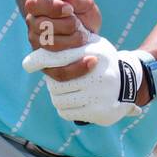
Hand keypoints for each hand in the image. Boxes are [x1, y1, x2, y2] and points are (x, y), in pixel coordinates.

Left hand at [21, 30, 146, 126]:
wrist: (129, 84)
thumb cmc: (103, 62)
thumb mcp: (93, 45)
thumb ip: (71, 44)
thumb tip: (40, 48)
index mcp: (94, 54)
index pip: (61, 58)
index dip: (41, 60)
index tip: (27, 64)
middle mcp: (96, 74)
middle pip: (56, 82)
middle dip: (53, 82)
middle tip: (58, 81)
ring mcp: (97, 94)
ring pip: (59, 99)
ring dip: (58, 96)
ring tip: (65, 92)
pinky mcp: (97, 111)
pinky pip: (66, 112)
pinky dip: (64, 108)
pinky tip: (71, 102)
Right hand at [23, 0, 101, 81]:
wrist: (86, 31)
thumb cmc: (82, 13)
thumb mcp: (84, 3)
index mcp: (36, 7)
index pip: (34, 5)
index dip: (52, 7)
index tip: (70, 9)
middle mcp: (33, 27)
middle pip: (43, 27)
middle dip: (67, 26)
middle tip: (79, 24)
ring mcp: (38, 47)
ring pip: (51, 47)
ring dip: (72, 42)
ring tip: (83, 37)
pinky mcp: (48, 66)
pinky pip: (58, 72)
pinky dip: (76, 68)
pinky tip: (91, 61)